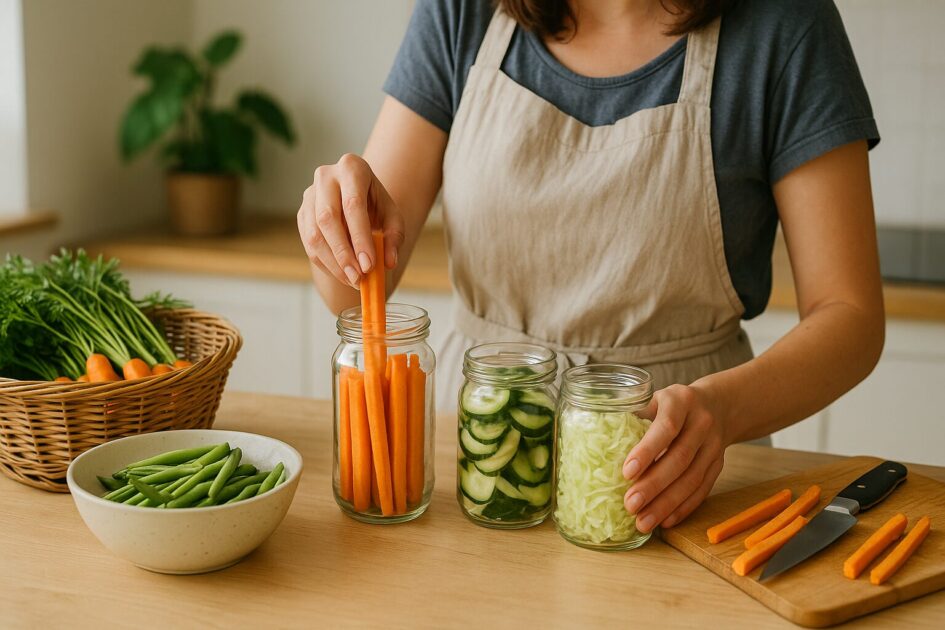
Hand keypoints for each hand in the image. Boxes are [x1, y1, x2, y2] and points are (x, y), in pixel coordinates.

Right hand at [298, 153, 405, 287]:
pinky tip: (342, 273)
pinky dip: (325, 262)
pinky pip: (309, 243)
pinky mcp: (302, 213)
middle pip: (328, 218)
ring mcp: (310, 195)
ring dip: (333, 262)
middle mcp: (326, 177)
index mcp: (352, 168)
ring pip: (314, 234)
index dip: (360, 238)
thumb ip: (394, 237)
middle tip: (358, 278)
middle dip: (343, 253)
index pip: (352, 205)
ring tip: (353, 280)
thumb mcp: (393, 216)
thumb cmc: (377, 206)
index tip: (369, 265)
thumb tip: (389, 262)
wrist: (357, 198)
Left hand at [621, 383, 729, 533]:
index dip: (647, 451)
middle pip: (679, 458)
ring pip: (692, 479)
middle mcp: (701, 423)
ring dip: (666, 504)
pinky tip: (665, 520)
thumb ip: (635, 417)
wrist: (717, 405)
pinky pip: (702, 490)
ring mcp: (713, 445)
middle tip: (630, 505)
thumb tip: (601, 445)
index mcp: (681, 401)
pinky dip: (683, 508)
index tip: (626, 472)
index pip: (666, 427)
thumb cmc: (672, 405)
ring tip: (643, 522)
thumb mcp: (655, 399)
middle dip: (653, 485)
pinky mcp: (718, 465)